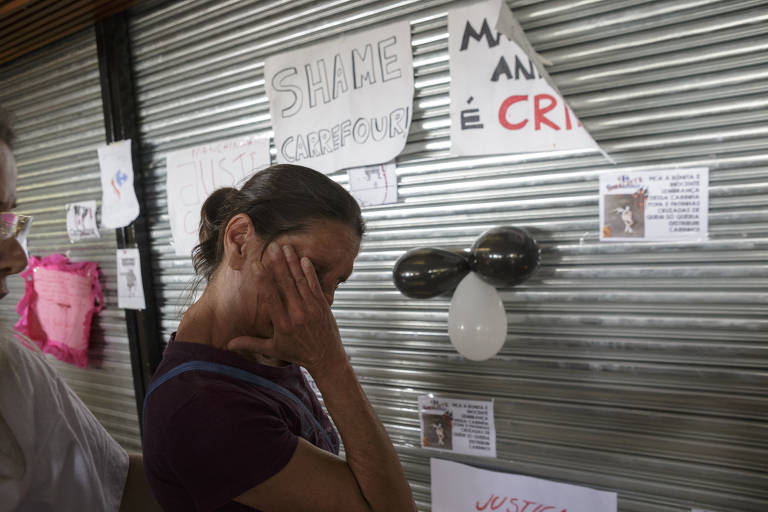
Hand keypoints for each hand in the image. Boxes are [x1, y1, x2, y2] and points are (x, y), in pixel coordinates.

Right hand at [227, 242, 346, 372]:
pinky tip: (304, 259)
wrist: (326, 358)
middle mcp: (297, 314)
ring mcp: (311, 308)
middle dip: (278, 264)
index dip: (263, 280)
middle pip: (286, 285)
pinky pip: (315, 285)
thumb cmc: (298, 353)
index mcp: (282, 324)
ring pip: (300, 281)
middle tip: (272, 247)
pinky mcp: (322, 306)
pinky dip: (309, 272)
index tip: (257, 265)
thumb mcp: (273, 349)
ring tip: (286, 247)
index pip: (270, 297)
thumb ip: (251, 343)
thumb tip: (228, 344)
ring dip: (293, 263)